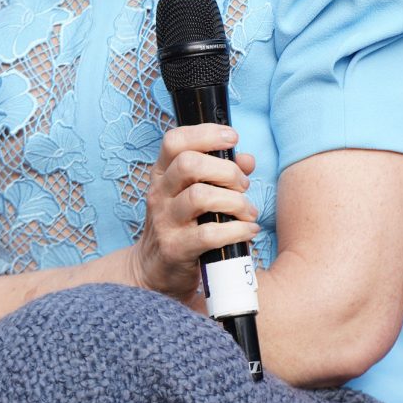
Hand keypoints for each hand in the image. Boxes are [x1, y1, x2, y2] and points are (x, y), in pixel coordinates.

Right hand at [133, 123, 257, 302]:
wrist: (155, 269)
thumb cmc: (183, 225)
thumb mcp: (195, 193)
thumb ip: (222, 173)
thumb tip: (247, 159)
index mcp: (163, 174)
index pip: (174, 141)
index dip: (205, 133)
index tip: (232, 137)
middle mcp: (160, 193)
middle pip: (188, 165)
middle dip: (225, 170)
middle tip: (243, 184)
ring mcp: (165, 221)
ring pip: (199, 197)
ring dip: (234, 201)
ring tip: (248, 211)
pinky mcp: (175, 249)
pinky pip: (209, 234)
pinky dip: (237, 230)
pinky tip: (247, 231)